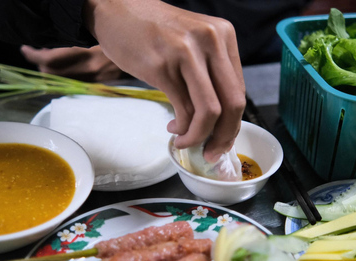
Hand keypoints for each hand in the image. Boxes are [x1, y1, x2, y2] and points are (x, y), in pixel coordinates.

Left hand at [20, 45, 122, 81]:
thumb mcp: (97, 35)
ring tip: (50, 60)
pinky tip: (66, 69)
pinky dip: (64, 77)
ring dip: (51, 71)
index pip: (49, 59)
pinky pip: (73, 83)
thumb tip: (57, 35)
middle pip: (51, 73)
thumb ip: (78, 36)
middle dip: (40, 64)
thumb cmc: (120, 41)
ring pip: (60, 80)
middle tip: (36, 53)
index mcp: (85, 55)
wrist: (142, 59)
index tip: (26, 49)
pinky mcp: (98, 86)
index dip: (33, 55)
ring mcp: (93, 80)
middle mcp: (87, 71)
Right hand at [83, 0, 245, 161]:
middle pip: (233, 104)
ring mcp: (187, 53)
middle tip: (212, 151)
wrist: (115, 8)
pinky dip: (183, 129)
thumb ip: (210, 72)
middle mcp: (211, 41)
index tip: (223, 139)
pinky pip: (184, 110)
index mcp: (224, 35)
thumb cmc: (155, 30)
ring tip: (186, 141)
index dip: (234, 122)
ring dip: (200, 137)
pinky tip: (174, 128)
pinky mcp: (163, 67)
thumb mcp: (194, 42)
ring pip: (210, 112)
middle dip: (225, 136)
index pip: (239, 90)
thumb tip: (220, 118)